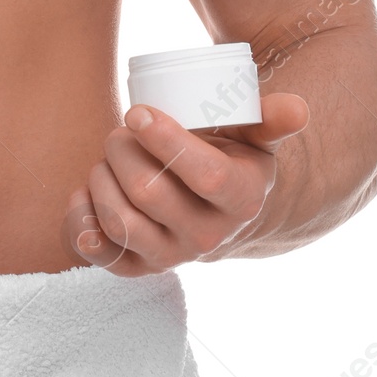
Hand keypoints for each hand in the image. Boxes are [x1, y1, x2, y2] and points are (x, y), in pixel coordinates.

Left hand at [65, 93, 309, 275]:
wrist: (214, 206)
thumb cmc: (229, 154)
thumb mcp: (254, 134)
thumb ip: (271, 116)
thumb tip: (297, 109)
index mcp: (241, 199)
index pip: (206, 175)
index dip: (166, 140)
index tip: (138, 111)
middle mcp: (208, 238)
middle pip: (149, 193)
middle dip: (122, 150)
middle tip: (121, 129)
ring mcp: (170, 257)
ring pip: (119, 221)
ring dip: (101, 178)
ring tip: (109, 156)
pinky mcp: (137, 268)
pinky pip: (98, 252)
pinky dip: (79, 221)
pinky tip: (84, 192)